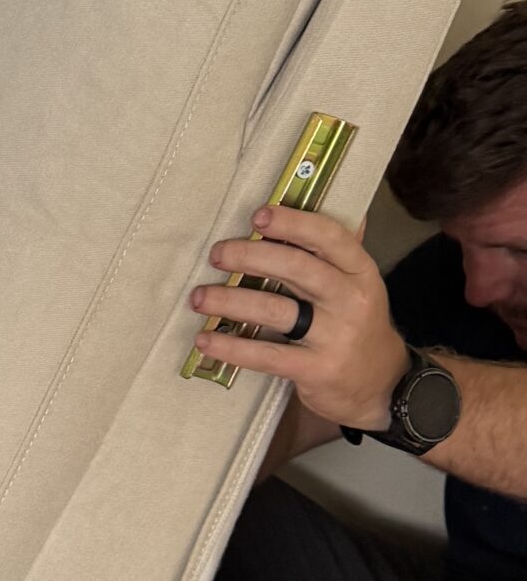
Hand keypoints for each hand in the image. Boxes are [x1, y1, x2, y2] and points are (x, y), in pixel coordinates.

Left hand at [188, 206, 409, 429]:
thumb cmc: (357, 325)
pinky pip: (266, 355)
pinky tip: (205, 340)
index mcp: (360, 272)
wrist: (382, 384)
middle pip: (297, 269)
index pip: (329, 237)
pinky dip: (232, 347)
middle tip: (217, 254)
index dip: (293, 223)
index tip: (258, 216)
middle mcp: (351, 300)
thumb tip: (318, 196)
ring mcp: (335, 337)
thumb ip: (335, 249)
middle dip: (250, 257)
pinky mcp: (316, 370)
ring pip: (275, 310)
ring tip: (198, 297)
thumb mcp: (358, 284)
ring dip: (230, 300)